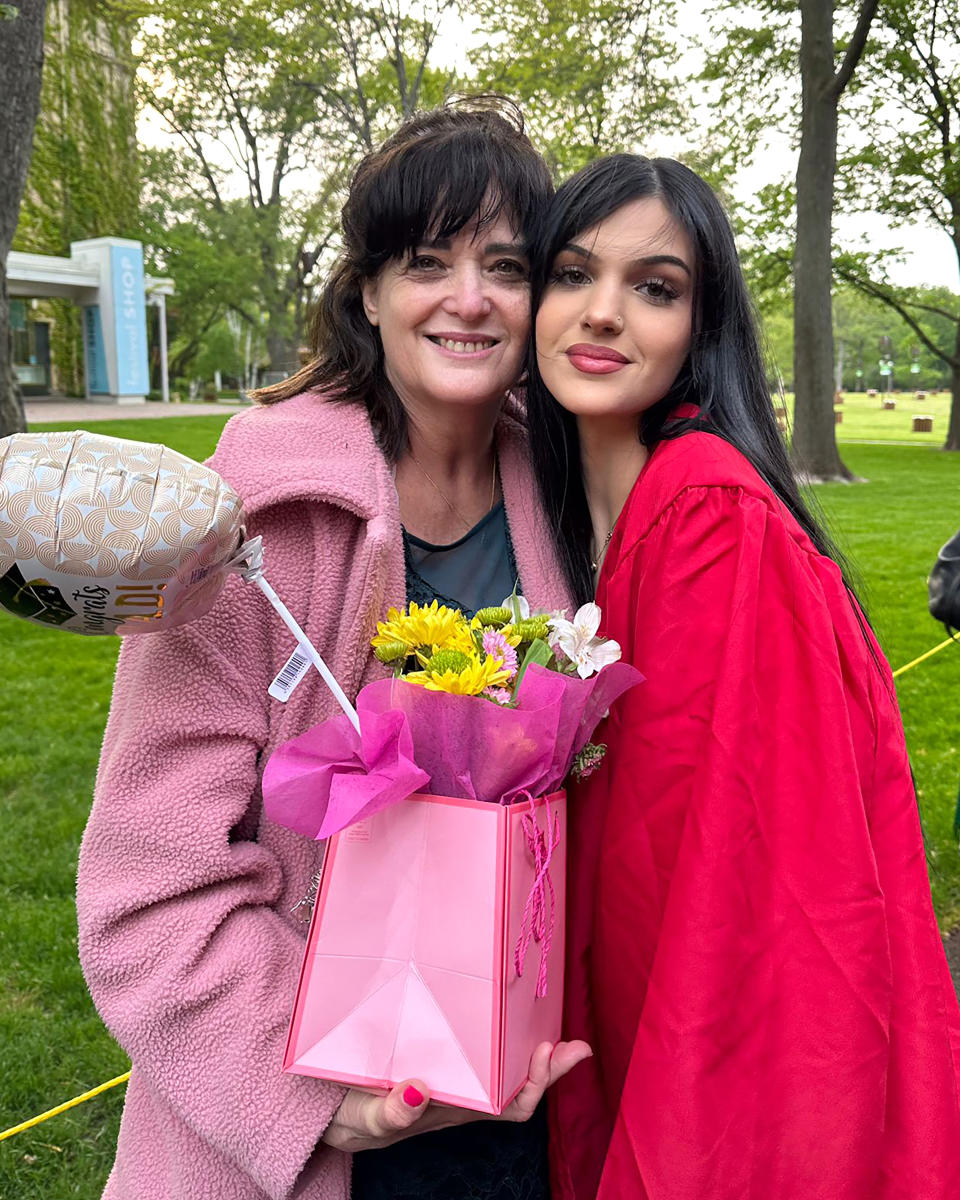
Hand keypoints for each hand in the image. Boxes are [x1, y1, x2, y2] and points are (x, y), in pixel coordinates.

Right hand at [320, 1039, 591, 1151]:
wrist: (328, 1110)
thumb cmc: (352, 1113)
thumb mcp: (366, 1116)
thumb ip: (391, 1111)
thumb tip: (418, 1091)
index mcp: (455, 1108)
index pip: (510, 1104)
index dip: (536, 1083)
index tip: (547, 1051)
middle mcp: (464, 1093)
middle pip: (519, 1084)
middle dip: (549, 1066)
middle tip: (575, 1043)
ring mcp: (454, 1074)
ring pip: (504, 1065)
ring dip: (531, 1048)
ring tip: (554, 1027)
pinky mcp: (439, 1053)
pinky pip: (480, 1046)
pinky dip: (501, 1031)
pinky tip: (505, 1009)